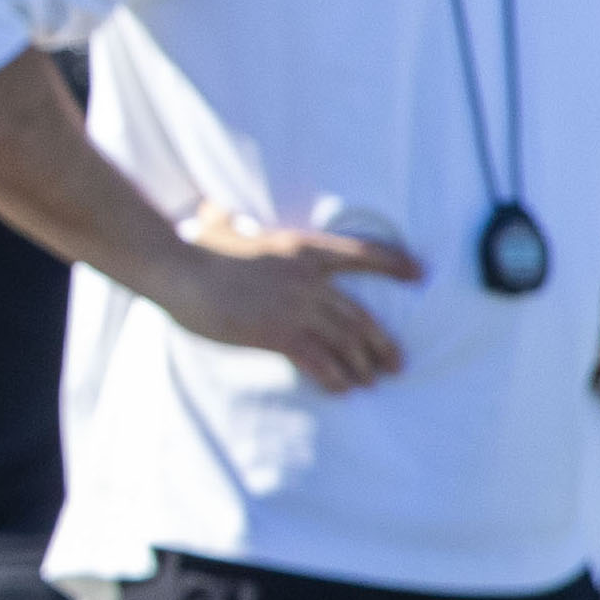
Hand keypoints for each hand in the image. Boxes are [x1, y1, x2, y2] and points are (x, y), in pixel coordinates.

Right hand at [163, 204, 419, 394]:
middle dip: (383, 344)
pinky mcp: (276, 333)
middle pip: (360, 316)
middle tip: (396, 363)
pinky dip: (334, 377)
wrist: (180, 270)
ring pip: (345, 341)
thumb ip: (226, 220)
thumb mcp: (220, 228)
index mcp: (303, 250)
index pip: (362, 255)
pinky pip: (317, 360)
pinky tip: (341, 389)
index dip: (394, 264)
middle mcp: (309, 280)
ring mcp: (295, 308)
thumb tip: (211, 209)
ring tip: (371, 382)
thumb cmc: (195, 251)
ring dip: (362, 366)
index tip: (419, 274)